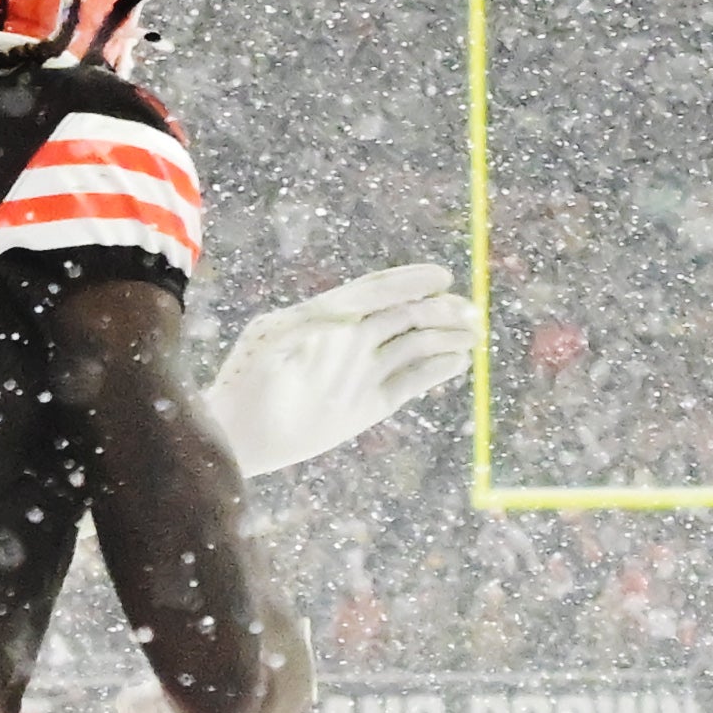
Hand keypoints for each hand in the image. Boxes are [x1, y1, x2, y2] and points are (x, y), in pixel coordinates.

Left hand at [200, 262, 474, 478]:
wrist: (238, 435)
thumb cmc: (247, 381)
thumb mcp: (271, 343)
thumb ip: (308, 328)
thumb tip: (343, 316)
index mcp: (328, 317)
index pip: (376, 290)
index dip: (410, 281)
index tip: (442, 276)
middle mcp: (351, 340)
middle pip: (404, 315)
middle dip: (438, 311)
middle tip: (470, 313)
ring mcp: (363, 371)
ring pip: (414, 346)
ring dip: (445, 338)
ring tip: (473, 338)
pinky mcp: (371, 404)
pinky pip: (411, 382)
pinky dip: (436, 371)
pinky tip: (459, 363)